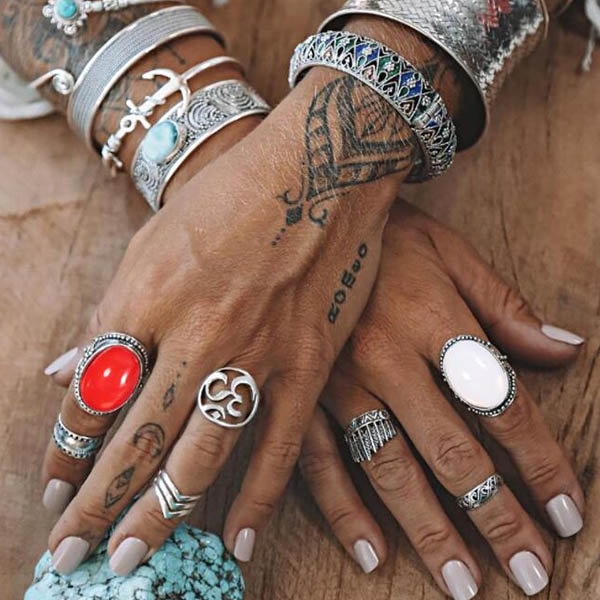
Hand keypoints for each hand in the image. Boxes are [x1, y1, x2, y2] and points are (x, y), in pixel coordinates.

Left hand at [41, 69, 416, 574]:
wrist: (318, 170)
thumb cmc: (229, 195)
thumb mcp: (153, 240)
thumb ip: (112, 312)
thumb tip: (66, 372)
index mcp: (144, 298)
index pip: (90, 398)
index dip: (66, 452)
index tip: (56, 488)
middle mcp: (192, 334)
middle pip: (132, 440)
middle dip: (94, 507)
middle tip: (68, 556)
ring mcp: (253, 354)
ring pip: (196, 455)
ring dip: (158, 516)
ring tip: (129, 562)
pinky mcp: (307, 363)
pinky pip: (277, 446)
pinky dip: (255, 500)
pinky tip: (235, 543)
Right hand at [300, 202, 583, 597]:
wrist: (303, 208)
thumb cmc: (384, 233)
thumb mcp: (450, 252)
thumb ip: (505, 307)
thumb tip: (567, 351)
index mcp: (431, 316)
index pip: (500, 402)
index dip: (539, 462)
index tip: (566, 513)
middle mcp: (385, 355)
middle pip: (452, 448)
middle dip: (495, 515)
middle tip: (528, 572)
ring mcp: (335, 379)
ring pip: (388, 465)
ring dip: (428, 528)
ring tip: (462, 583)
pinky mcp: (296, 392)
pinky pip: (318, 458)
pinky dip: (343, 509)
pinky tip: (371, 551)